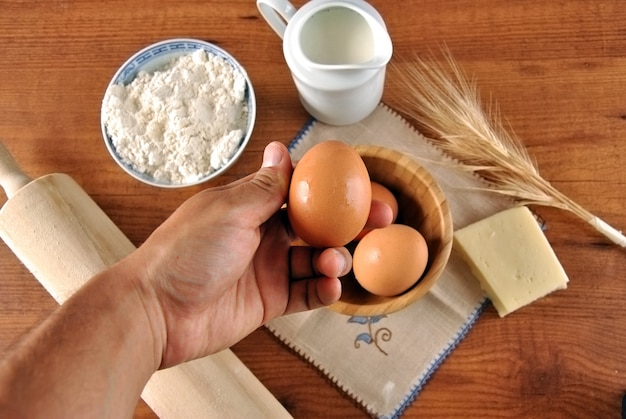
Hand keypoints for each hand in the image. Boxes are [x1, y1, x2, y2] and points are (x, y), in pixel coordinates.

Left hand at [127, 141, 390, 367]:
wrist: (157, 311)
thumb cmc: (185, 252)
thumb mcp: (229, 210)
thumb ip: (264, 186)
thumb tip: (281, 148)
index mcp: (251, 205)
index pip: (300, 191)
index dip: (332, 188)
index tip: (362, 186)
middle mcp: (262, 234)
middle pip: (316, 225)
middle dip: (348, 224)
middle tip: (379, 222)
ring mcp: (267, 269)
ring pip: (315, 260)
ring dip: (334, 259)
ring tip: (336, 261)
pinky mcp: (269, 301)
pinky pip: (306, 293)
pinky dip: (323, 289)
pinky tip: (331, 286)